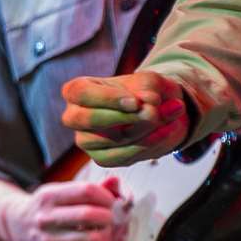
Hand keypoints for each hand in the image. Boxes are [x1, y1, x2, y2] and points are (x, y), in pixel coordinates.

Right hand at [0, 179, 129, 240]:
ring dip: (108, 235)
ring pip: (90, 239)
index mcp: (49, 196)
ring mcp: (50, 239)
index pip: (86, 191)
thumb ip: (88, 188)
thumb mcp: (60, 191)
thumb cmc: (47, 206)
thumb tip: (115, 182)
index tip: (112, 201)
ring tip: (109, 232)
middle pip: (89, 215)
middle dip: (110, 216)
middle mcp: (46, 217)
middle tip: (114, 218)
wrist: (18, 224)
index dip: (106, 195)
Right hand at [60, 71, 189, 166]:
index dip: (107, 98)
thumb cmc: (145, 92)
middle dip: (121, 117)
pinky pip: (123, 155)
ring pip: (110, 139)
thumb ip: (148, 89)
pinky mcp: (102, 158)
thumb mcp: (150, 82)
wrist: (158, 113)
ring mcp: (86, 140)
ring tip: (165, 118)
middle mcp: (75, 116)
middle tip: (151, 113)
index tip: (135, 102)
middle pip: (85, 119)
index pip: (79, 92)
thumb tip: (148, 104)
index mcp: (78, 91)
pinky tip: (165, 130)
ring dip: (143, 130)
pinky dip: (149, 143)